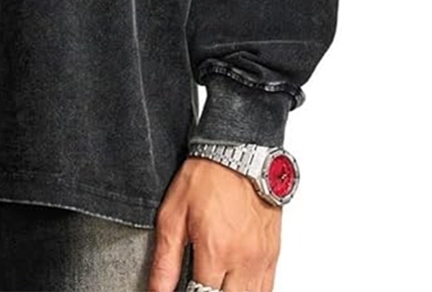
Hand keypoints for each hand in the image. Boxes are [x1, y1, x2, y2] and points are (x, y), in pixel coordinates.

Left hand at [148, 157, 281, 291]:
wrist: (239, 154)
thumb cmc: (206, 177)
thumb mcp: (172, 214)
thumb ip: (165, 259)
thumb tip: (158, 291)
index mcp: (215, 252)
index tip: (182, 288)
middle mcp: (243, 261)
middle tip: (197, 283)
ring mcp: (262, 260)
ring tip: (213, 283)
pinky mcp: (274, 255)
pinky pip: (268, 289)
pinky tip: (235, 286)